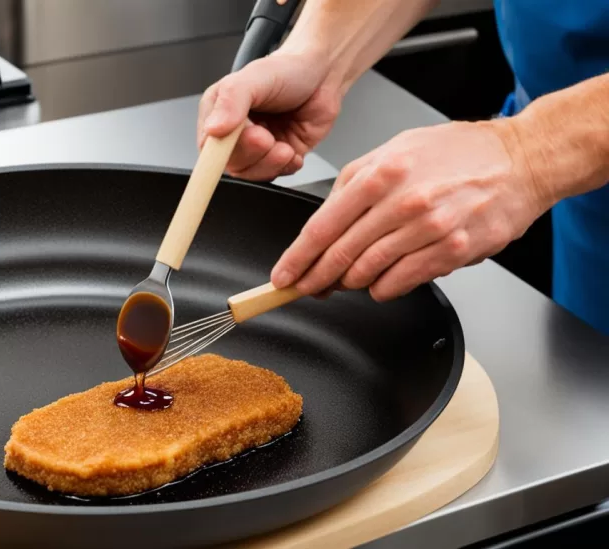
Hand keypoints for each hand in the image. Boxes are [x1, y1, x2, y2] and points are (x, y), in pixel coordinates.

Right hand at [197, 51, 340, 180]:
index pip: (209, 147)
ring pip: (252, 173)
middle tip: (267, 137)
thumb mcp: (255, 77)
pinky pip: (276, 174)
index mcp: (217, 113)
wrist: (321, 72)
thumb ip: (232, 100)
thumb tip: (213, 129)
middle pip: (230, 163)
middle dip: (252, 154)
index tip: (246, 140)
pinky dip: (286, 167)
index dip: (223, 153)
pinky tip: (293, 150)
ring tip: (284, 146)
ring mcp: (257, 147)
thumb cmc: (286, 69)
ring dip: (270, 163)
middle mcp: (234, 133)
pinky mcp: (278, 156)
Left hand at [270, 120, 551, 300]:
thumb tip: (324, 220)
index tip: (283, 276)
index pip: (322, 227)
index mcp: (379, 173)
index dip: (297, 258)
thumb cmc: (457, 153)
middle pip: (340, 254)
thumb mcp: (394, 149)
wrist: (520, 159)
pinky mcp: (452, 250)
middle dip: (315, 278)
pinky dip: (383, 288)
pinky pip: (401, 282)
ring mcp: (428, 228)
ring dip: (350, 282)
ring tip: (346, 280)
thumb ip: (354, 182)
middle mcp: (401, 201)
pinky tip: (381, 282)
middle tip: (305, 288)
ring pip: (368, 273)